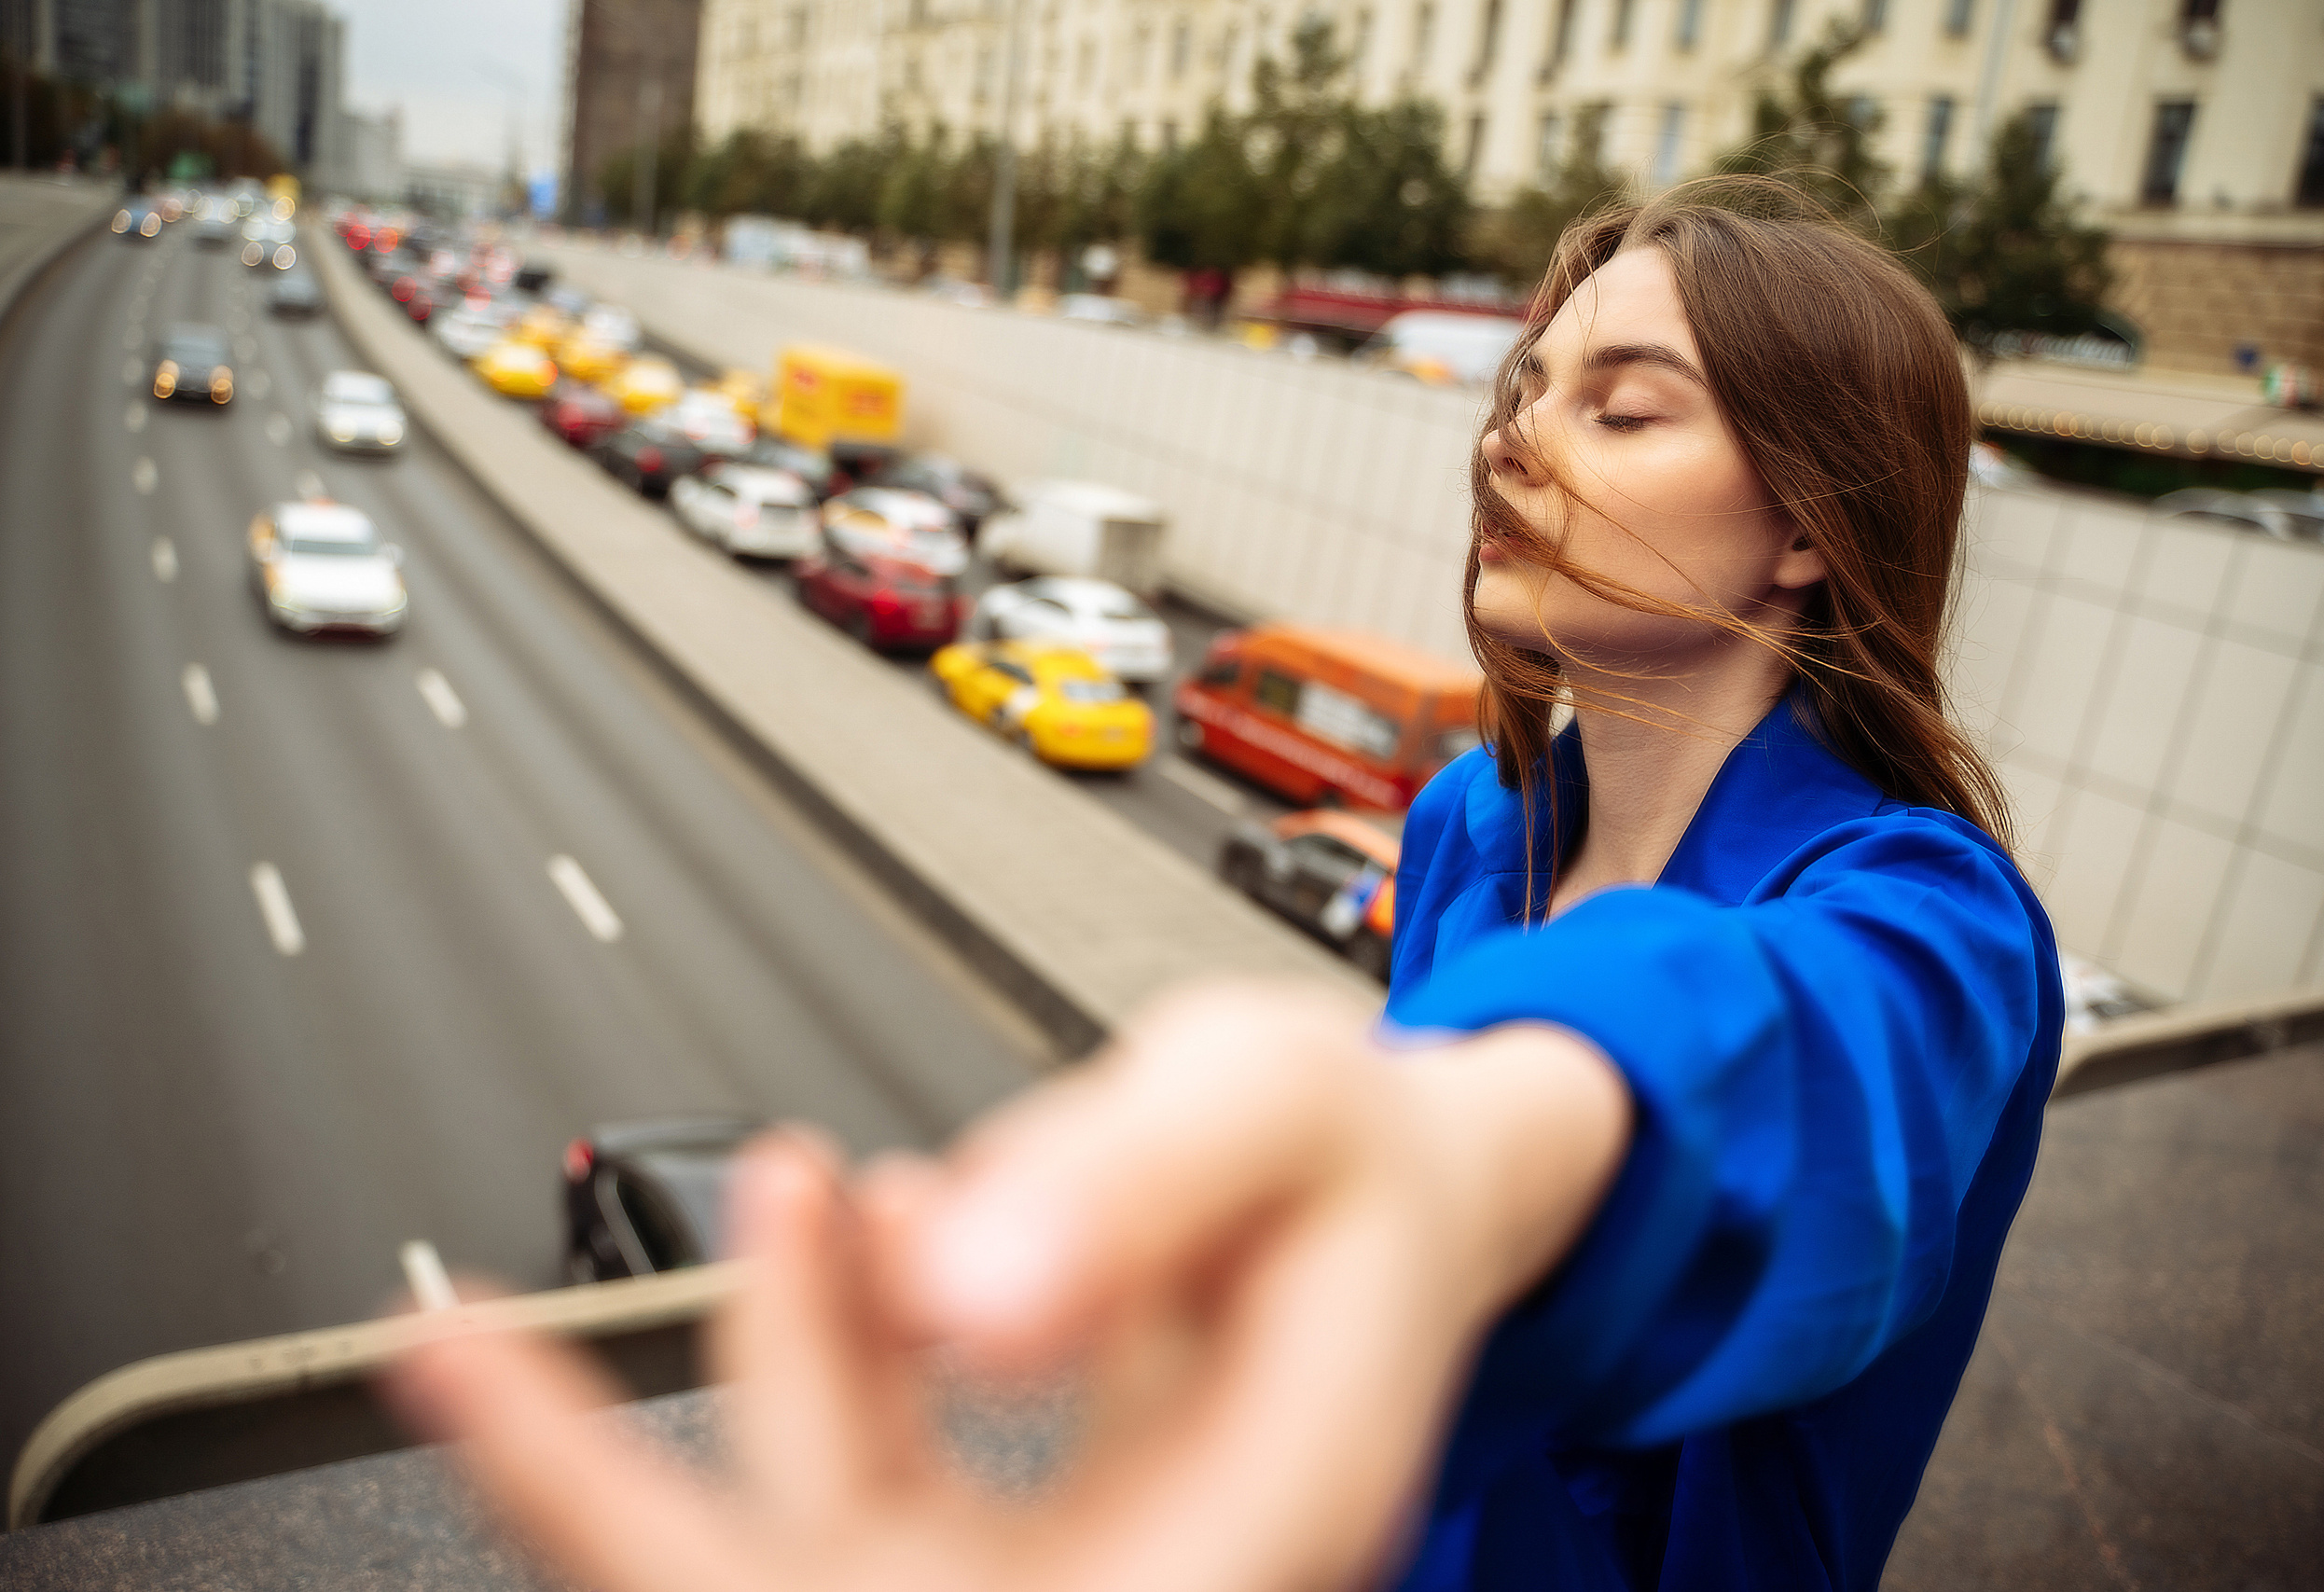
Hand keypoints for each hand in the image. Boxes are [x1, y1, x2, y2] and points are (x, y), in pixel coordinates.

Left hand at [385, 981, 1631, 1591]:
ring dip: (768, 1363)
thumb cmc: (1370, 1160)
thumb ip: (1136, 1187)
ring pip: (841, 1528)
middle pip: (841, 1586)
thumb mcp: (1276, 1110)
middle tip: (466, 1368)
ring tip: (773, 1194)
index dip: (690, 1549)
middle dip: (626, 1501)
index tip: (524, 1407)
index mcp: (1254, 1530)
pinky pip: (869, 1470)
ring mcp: (1074, 1567)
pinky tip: (836, 1220)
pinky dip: (822, 1345)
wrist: (1417, 1190)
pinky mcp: (1023, 1522)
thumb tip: (961, 1292)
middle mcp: (1157, 1577)